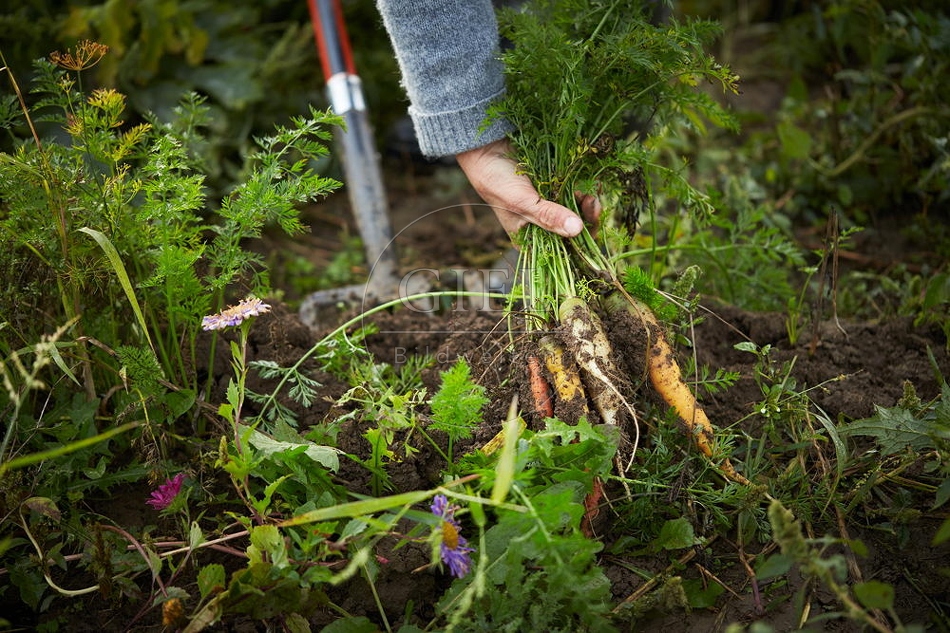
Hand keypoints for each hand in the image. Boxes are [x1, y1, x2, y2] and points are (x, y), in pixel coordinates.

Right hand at [456, 139, 600, 237]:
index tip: (589, 227)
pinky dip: (585, 190)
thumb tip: (577, 229)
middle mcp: (542, 227)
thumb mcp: (522, 202)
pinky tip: (589, 184)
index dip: (580, 245)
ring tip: (588, 192)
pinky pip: (577, 194)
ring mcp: (551, 207)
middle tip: (591, 203)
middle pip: (575, 233)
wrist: (489, 148)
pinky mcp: (556, 189)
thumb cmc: (496, 181)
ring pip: (579, 213)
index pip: (561, 253)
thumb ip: (548, 216)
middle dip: (587, 220)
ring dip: (588, 204)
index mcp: (530, 241)